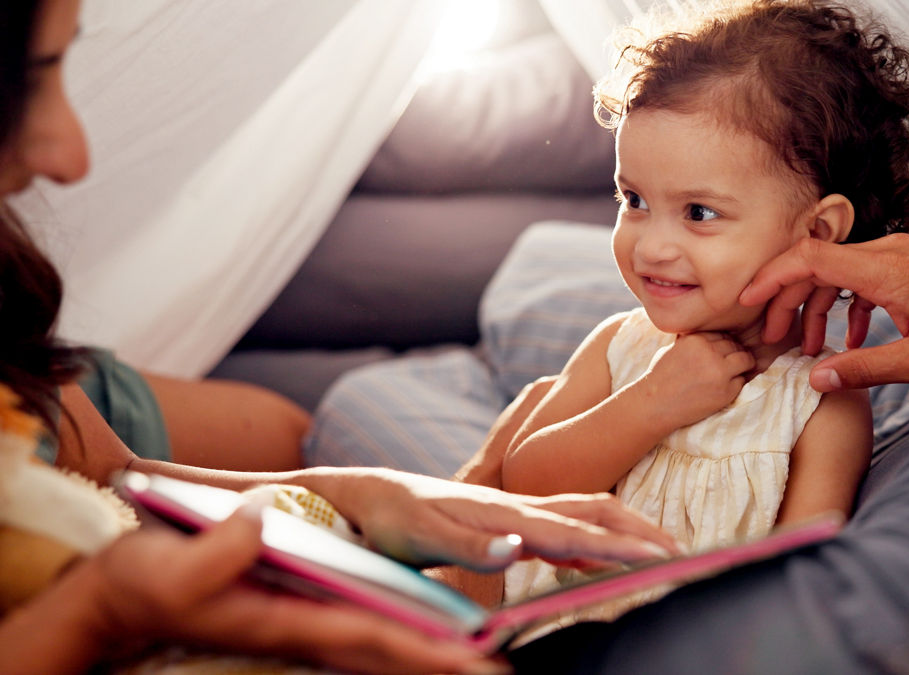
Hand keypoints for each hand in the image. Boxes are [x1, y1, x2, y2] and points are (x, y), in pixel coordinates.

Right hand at [78, 506, 502, 674]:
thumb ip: (221, 550)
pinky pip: (361, 633)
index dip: (420, 650)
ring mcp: (304, 626)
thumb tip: (259, 524)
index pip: (370, 637)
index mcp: (286, 622)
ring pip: (380, 646)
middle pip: (389, 651)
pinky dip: (397, 642)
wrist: (119, 598)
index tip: (469, 662)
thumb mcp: (177, 565)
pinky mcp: (298, 616)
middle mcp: (305, 630)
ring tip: (479, 665)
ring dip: (428, 657)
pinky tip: (425, 643)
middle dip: (441, 666)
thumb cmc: (146, 583)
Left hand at [299, 468, 678, 570]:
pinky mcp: (509, 523)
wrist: (366, 494)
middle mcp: (521, 509)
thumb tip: (520, 546)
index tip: (664, 558)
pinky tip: (605, 558)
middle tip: (683, 554)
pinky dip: (598, 540)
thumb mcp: (421, 537)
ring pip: (587, 514)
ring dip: (627, 529)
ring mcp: (518, 513)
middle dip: (643, 531)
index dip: (624, 546)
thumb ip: (471, 546)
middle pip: (597, 512)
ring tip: (661, 551)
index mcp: (508, 515)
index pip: (579, 533)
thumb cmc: (391, 518)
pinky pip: (566, 528)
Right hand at [640, 331, 754, 429]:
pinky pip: (741, 381)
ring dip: (743, 365)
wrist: (654, 406)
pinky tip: (725, 388)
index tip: (721, 352)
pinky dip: (736, 384)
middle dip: (734, 353)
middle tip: (729, 363)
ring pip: (745, 360)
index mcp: (696, 339)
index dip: (723, 343)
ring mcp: (719, 372)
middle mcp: (709, 352)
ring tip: (736, 372)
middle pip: (735, 345)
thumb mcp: (673, 348)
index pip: (722, 334)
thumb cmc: (660, 377)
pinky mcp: (725, 391)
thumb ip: (693, 340)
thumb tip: (709, 333)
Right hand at [740, 234, 908, 389]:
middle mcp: (896, 250)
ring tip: (810, 346)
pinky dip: (853, 303)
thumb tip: (817, 379)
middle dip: (787, 299)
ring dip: (821, 306)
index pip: (810, 259)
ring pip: (845, 271)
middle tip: (771, 337)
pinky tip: (858, 339)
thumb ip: (866, 369)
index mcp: (889, 270)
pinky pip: (872, 273)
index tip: (746, 301)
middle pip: (820, 264)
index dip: (770, 278)